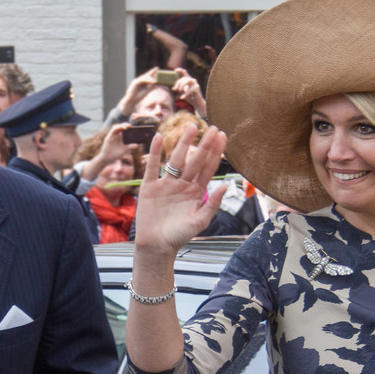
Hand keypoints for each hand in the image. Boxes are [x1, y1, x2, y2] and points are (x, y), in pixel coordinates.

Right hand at [82, 124, 137, 186]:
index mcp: (119, 137)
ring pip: (116, 127)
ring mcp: (112, 136)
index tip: (132, 127)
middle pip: (120, 127)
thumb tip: (137, 145)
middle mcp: (115, 135)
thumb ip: (130, 147)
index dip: (127, 127)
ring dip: (121, 126)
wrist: (107, 159)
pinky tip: (121, 130)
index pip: (123, 129)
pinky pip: (112, 131)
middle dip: (125, 125)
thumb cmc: (115, 154)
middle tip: (130, 126)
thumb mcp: (124, 150)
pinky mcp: (108, 138)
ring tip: (126, 127)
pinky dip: (117, 129)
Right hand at [118, 67, 162, 114]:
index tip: (157, 68)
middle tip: (157, 68)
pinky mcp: (135, 82)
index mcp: (143, 82)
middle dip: (151, 71)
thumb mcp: (147, 90)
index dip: (152, 72)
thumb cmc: (139, 96)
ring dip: (150, 78)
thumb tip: (156, 83)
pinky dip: (147, 80)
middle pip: (146, 75)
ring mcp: (137, 81)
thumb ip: (151, 86)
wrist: (132, 100)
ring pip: (144, 77)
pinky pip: (142, 80)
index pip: (148, 76)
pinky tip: (151, 82)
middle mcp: (140, 80)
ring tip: (156, 81)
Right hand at [133, 123, 226, 254]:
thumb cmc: (179, 236)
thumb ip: (212, 204)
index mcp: (195, 192)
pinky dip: (155, 152)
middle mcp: (182, 185)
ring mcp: (166, 184)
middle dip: (204, 144)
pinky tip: (159, 137)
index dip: (215, 153)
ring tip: (191, 127)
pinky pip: (153, 167)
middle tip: (213, 127)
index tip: (222, 136)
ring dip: (183, 143)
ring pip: (176, 159)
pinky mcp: (150, 187)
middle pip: (195, 160)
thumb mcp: (200, 222)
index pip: (208, 168)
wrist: (156, 246)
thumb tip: (225, 186)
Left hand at [172, 71, 206, 118]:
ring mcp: (195, 84)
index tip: (175, 70)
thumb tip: (173, 88)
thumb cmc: (190, 97)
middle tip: (176, 89)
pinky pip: (189, 90)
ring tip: (179, 91)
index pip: (184, 72)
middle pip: (183, 78)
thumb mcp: (182, 92)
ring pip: (187, 80)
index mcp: (188, 80)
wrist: (196, 103)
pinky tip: (182, 98)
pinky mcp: (197, 88)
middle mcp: (192, 80)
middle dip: (178, 83)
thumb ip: (178, 89)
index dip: (180, 70)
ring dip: (182, 85)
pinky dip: (185, 94)